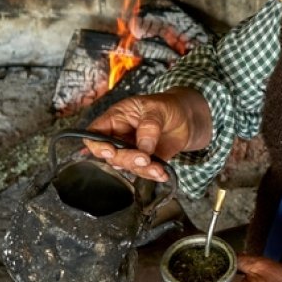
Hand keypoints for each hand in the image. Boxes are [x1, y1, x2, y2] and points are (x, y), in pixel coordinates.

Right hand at [83, 87, 210, 181]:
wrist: (187, 118)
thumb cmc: (168, 106)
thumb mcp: (158, 108)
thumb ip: (149, 126)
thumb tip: (143, 148)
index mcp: (116, 118)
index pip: (94, 133)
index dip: (97, 145)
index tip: (110, 151)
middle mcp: (120, 136)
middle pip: (110, 155)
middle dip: (126, 159)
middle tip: (144, 158)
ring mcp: (131, 150)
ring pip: (126, 166)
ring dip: (142, 169)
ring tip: (158, 168)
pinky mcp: (145, 161)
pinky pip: (143, 171)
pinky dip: (152, 175)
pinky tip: (162, 173)